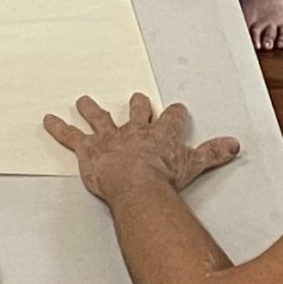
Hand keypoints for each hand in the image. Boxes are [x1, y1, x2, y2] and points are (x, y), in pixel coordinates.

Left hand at [42, 92, 240, 201]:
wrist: (137, 184)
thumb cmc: (162, 177)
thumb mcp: (194, 164)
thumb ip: (214, 154)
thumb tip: (234, 145)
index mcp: (160, 134)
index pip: (170, 118)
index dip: (173, 114)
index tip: (176, 109)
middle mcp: (133, 131)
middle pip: (135, 112)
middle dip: (136, 105)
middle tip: (136, 99)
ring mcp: (110, 138)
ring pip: (99, 118)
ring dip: (91, 109)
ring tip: (84, 101)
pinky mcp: (89, 150)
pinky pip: (70, 136)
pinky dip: (58, 128)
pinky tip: (48, 120)